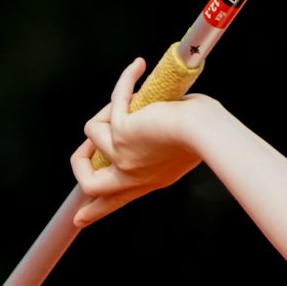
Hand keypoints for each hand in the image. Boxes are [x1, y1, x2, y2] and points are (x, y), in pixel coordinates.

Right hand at [70, 55, 214, 226]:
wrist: (206, 132)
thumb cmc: (207, 133)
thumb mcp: (181, 145)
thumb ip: (159, 139)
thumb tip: (147, 113)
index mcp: (149, 181)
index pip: (116, 201)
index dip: (95, 210)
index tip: (78, 219)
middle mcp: (132, 174)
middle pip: (89, 184)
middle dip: (80, 164)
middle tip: (83, 150)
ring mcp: (122, 155)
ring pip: (92, 132)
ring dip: (110, 109)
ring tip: (136, 95)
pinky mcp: (120, 131)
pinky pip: (115, 100)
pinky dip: (126, 81)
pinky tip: (138, 66)